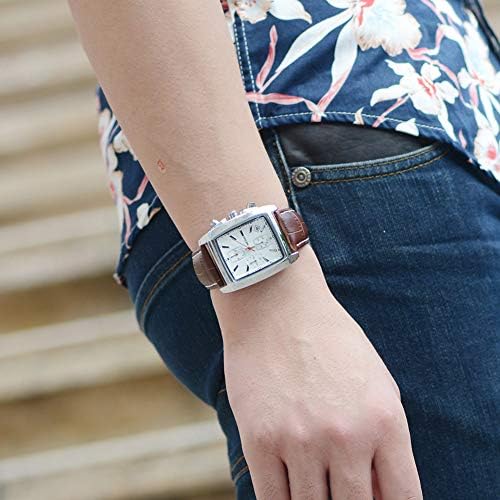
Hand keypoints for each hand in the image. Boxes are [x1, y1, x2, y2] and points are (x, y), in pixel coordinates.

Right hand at [212, 246, 421, 499]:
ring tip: (313, 481)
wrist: (276, 306)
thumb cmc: (329, 342)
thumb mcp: (375, 383)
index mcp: (385, 421)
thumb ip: (384, 443)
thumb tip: (381, 496)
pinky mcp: (259, 440)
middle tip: (338, 487)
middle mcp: (347, 436)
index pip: (402, 499)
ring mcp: (300, 440)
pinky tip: (287, 489)